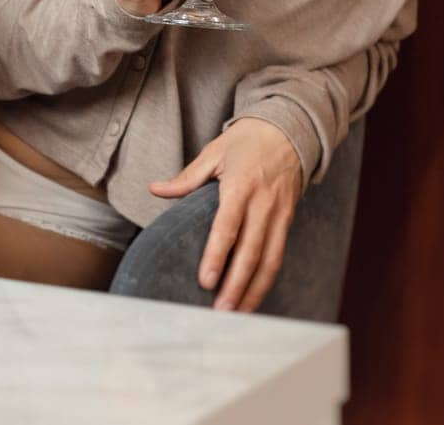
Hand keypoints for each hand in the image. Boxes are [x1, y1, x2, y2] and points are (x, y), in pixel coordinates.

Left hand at [148, 117, 305, 312]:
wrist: (288, 130)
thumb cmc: (246, 141)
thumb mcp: (214, 153)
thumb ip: (186, 178)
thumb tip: (155, 189)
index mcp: (240, 186)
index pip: (227, 227)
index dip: (217, 256)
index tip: (205, 281)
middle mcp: (263, 203)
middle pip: (251, 251)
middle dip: (236, 284)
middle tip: (220, 311)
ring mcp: (279, 214)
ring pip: (269, 260)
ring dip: (254, 290)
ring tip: (237, 314)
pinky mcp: (288, 220)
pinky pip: (279, 255)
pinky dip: (267, 279)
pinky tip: (254, 297)